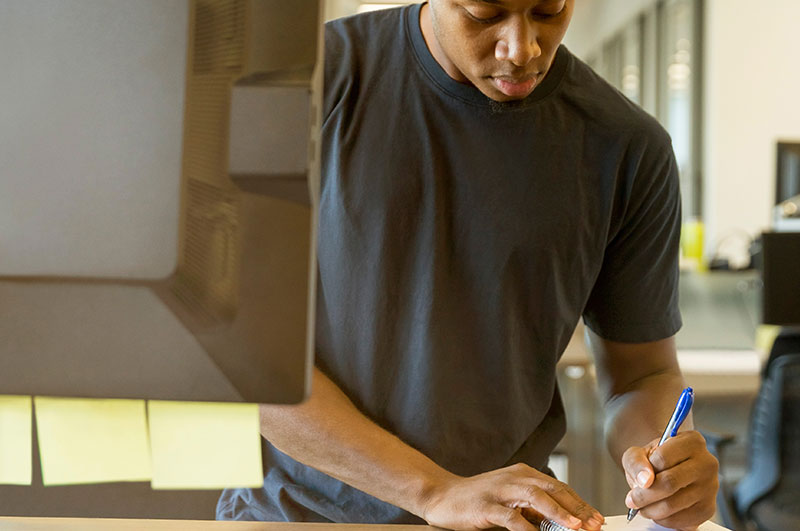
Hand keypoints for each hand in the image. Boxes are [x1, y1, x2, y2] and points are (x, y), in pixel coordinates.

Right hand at [421, 463, 603, 530]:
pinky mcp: (486, 505)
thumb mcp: (509, 499)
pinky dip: (526, 527)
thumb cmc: (477, 499)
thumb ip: (533, 507)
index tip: (596, 519)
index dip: (580, 503)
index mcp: (523, 474)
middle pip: (553, 489)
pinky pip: (510, 516)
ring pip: (536, 497)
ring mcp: (500, 490)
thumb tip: (562, 521)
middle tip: (593, 524)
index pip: (558, 487)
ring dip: (558, 512)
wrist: (441, 494)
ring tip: (575, 526)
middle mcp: (514, 478)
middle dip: (576, 508)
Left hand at [622, 431, 718, 529]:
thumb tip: (645, 480)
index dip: (645, 470)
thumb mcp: (638, 453)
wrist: (667, 470)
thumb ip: (636, 462)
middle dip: (644, 495)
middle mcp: (707, 463)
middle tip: (632, 499)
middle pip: (669, 483)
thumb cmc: (654, 460)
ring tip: (642, 506)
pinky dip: (663, 519)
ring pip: (673, 504)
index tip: (639, 477)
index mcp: (692, 441)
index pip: (662, 458)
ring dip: (650, 509)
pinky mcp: (708, 509)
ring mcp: (711, 487)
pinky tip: (657, 511)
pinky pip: (681, 520)